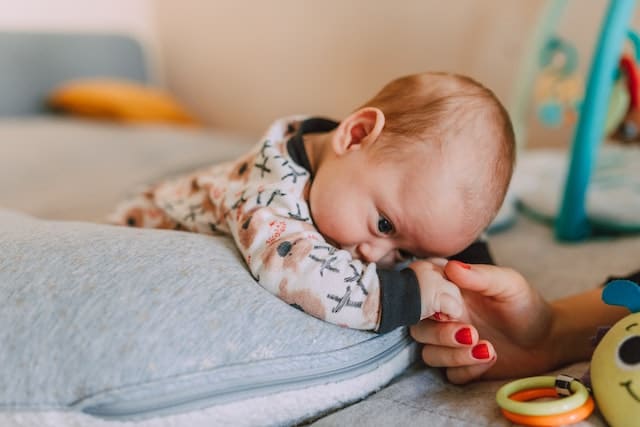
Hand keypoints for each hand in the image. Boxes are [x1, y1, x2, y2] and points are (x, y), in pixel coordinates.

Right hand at [410, 260, 554, 383]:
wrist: (547, 340)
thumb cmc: (526, 305)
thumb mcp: (508, 284)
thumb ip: (481, 276)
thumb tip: (452, 267)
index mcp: (449, 290)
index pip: (418, 291)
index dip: (426, 299)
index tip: (453, 305)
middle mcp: (444, 316)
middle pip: (417, 327)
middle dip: (440, 334)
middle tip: (471, 333)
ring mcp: (449, 342)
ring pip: (429, 353)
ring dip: (454, 354)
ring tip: (487, 348)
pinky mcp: (460, 365)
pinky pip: (449, 374)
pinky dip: (467, 369)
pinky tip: (490, 359)